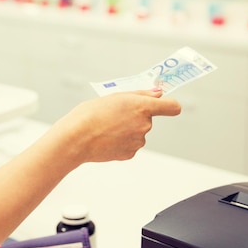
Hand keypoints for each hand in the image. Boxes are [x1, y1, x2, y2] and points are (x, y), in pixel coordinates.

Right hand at [50, 88, 180, 164]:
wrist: (76, 138)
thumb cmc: (91, 114)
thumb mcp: (114, 96)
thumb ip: (140, 95)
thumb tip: (158, 94)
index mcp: (143, 107)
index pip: (172, 107)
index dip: (169, 105)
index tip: (164, 105)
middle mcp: (145, 125)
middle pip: (148, 119)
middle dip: (135, 116)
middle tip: (114, 115)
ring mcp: (138, 141)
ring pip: (138, 132)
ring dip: (127, 130)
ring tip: (106, 128)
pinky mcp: (130, 153)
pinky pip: (130, 144)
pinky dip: (121, 142)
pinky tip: (106, 139)